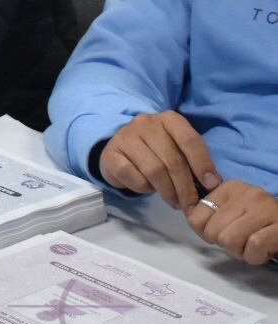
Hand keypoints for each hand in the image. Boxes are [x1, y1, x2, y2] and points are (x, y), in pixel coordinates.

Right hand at [98, 111, 220, 209]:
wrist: (120, 150)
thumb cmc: (155, 151)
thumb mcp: (177, 149)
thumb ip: (193, 161)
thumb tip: (213, 184)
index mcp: (169, 119)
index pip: (190, 140)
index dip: (203, 164)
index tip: (211, 185)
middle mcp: (146, 123)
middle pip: (173, 160)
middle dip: (185, 187)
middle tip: (191, 205)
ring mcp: (125, 137)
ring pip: (154, 170)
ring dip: (168, 192)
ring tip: (174, 202)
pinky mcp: (110, 154)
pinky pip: (133, 176)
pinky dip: (144, 188)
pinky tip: (148, 189)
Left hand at [186, 180, 277, 265]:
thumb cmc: (261, 223)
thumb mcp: (234, 211)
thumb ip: (211, 213)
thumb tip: (189, 216)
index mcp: (230, 188)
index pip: (195, 216)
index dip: (204, 233)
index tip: (219, 235)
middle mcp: (247, 194)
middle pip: (212, 232)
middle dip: (224, 245)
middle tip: (240, 242)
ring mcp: (265, 208)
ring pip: (229, 240)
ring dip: (239, 252)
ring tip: (251, 246)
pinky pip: (254, 246)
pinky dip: (254, 256)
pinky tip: (262, 252)